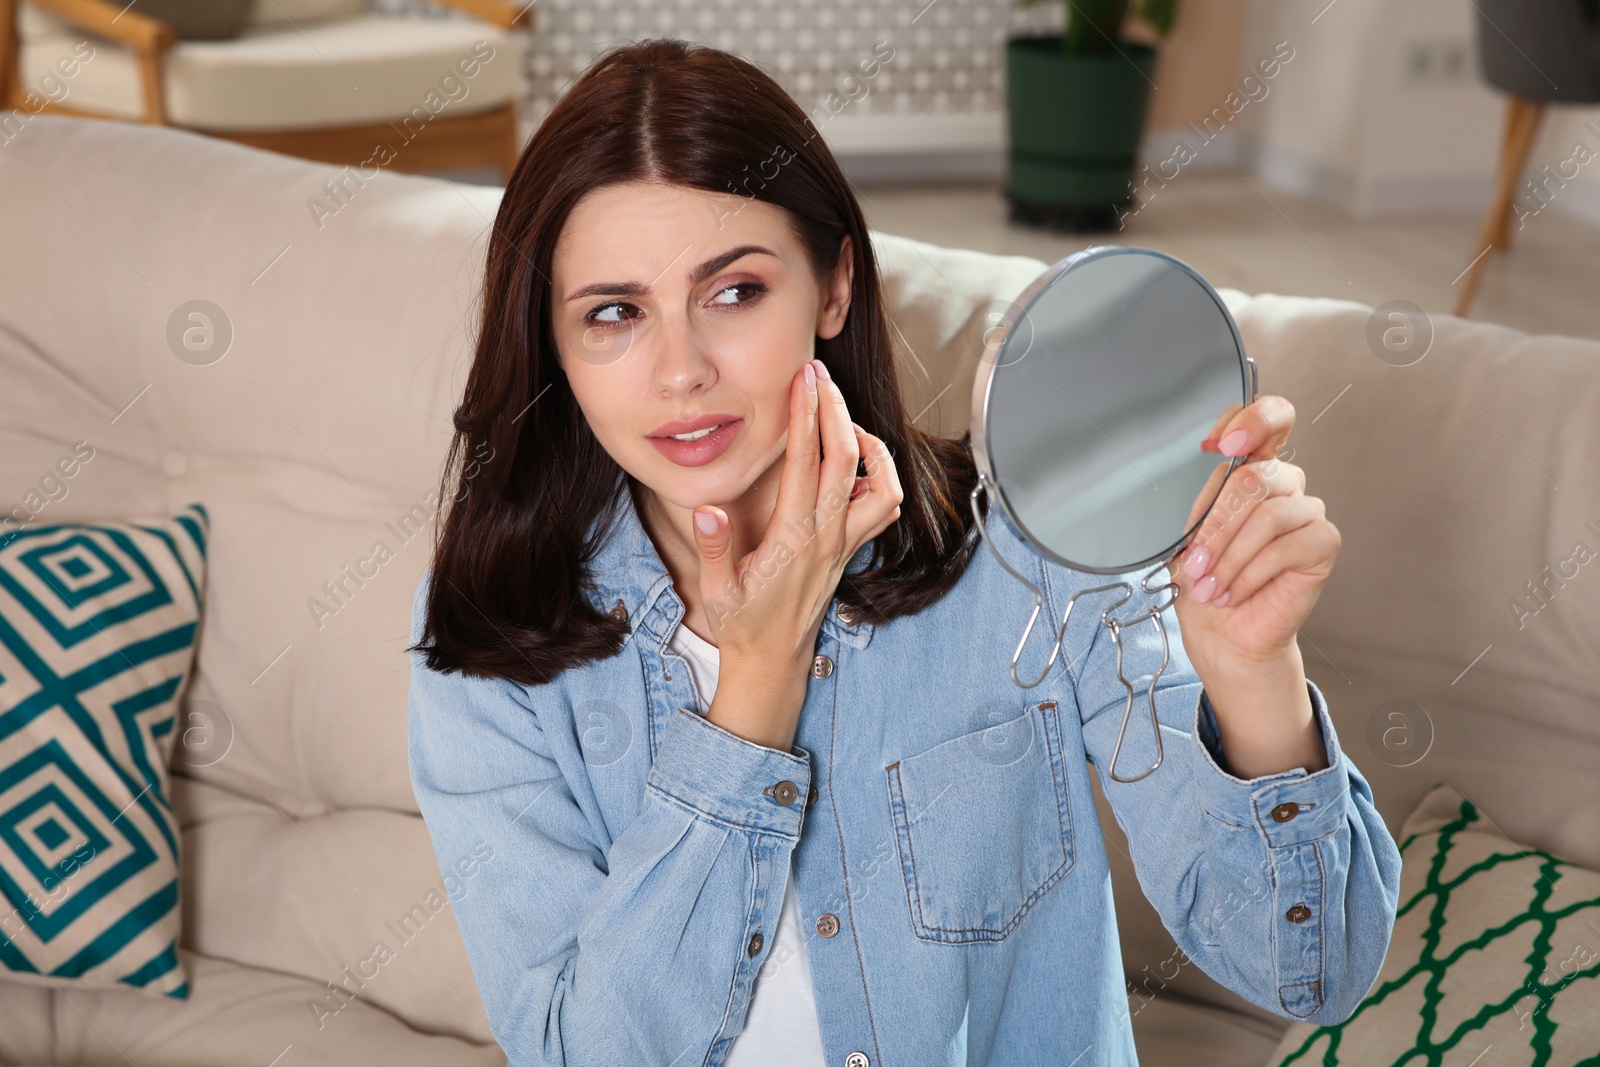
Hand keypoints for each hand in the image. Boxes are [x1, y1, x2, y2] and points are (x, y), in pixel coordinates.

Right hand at [690, 357, 903, 674]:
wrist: (773, 660)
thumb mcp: (717, 592)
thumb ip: (713, 550)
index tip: (802, 380)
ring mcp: (845, 543)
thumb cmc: (743, 625)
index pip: (808, 465)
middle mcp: (828, 537)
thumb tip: (707, 512)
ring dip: (869, 443)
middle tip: (818, 374)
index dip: (806, 417)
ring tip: (843, 417)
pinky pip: (883, 508)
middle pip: (849, 459)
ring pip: (882, 484)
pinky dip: (880, 476)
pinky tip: (856, 461)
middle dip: (835, 409)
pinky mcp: (850, 549)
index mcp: (794, 540)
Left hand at [1166, 395, 1340, 679]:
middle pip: (1252, 478)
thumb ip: (1202, 501)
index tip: (1217, 444)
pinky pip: (1286, 546)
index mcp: (1250, 469)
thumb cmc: (1204, 584)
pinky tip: (1233, 591)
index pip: (1269, 419)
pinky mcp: (1323, 543)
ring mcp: (1306, 512)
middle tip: (1195, 564)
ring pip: (1266, 515)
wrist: (1223, 635)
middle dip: (1216, 527)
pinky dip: (1251, 573)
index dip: (1251, 419)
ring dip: (1229, 557)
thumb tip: (1213, 468)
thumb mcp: (1187, 537)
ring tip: (1210, 585)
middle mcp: (1282, 484)